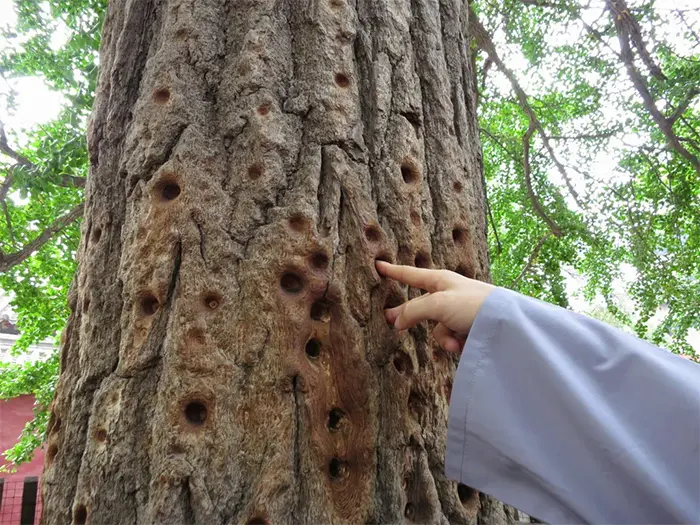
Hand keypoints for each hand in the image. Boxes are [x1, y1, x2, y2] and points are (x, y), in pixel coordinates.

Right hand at [375, 261, 494, 352]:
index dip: (393, 271)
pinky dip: (455, 343)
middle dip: (410, 317)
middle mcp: (447, 294)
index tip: (379, 264)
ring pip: (436, 327)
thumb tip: (396, 322)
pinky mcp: (466, 328)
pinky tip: (464, 346)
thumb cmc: (473, 305)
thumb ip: (413, 311)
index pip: (410, 274)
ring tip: (455, 343)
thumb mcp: (438, 305)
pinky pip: (450, 337)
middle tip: (391, 322)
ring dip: (443, 338)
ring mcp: (457, 312)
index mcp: (440, 280)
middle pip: (419, 306)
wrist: (507, 323)